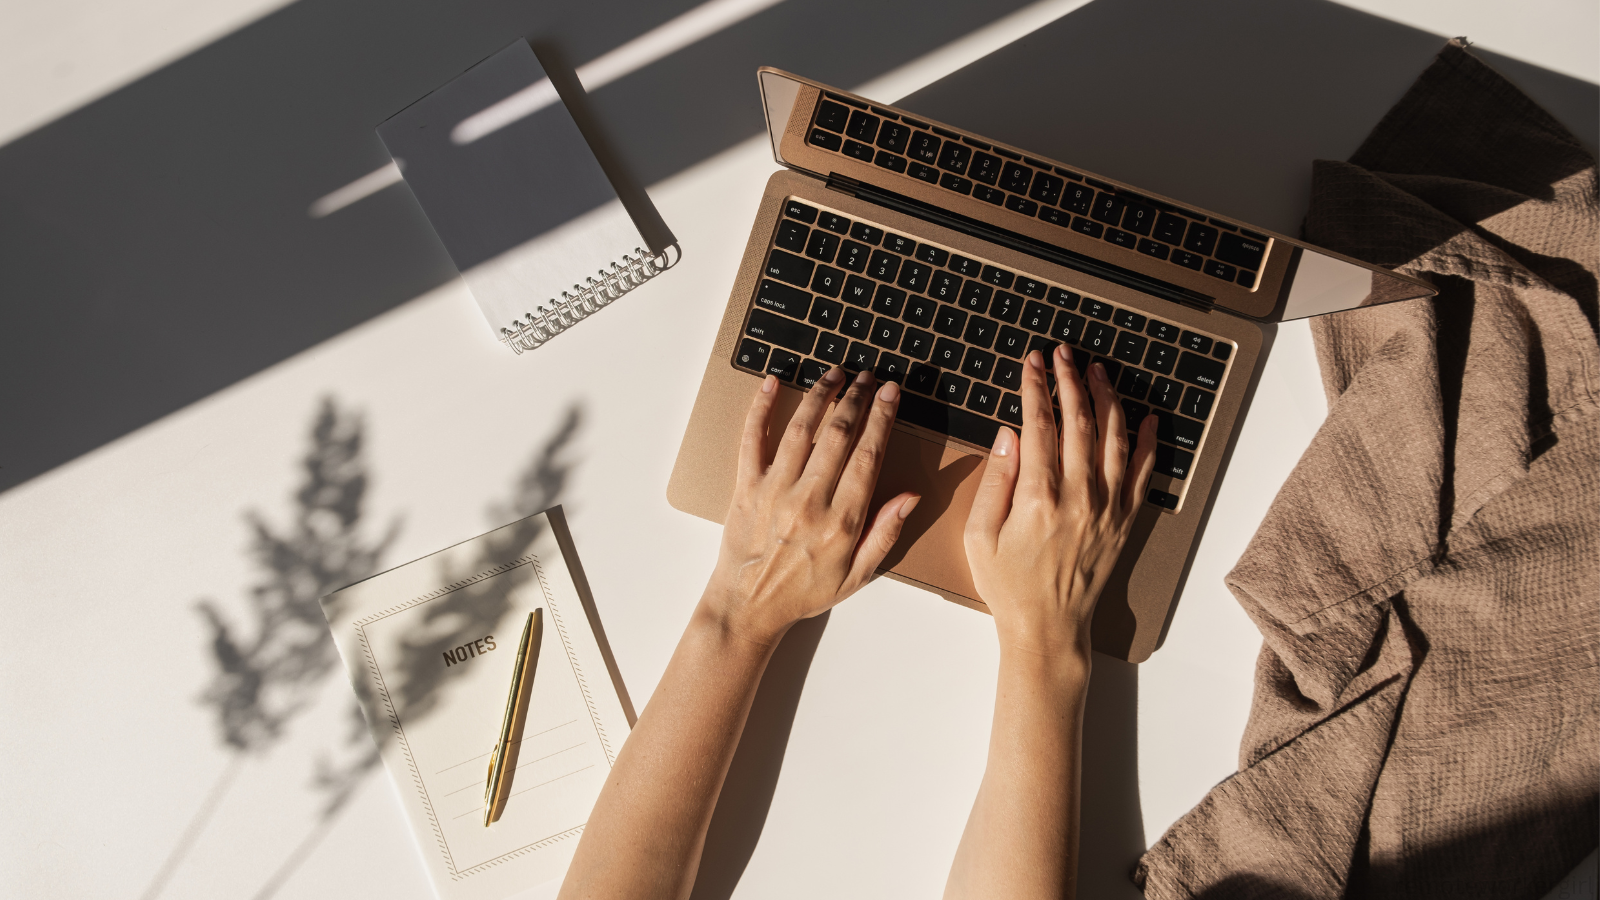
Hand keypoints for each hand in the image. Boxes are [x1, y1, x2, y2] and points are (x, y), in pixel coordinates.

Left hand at [704, 367, 920, 645]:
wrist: (749, 606)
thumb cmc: (805, 592)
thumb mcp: (858, 575)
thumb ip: (886, 533)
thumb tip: (910, 496)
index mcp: (841, 521)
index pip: (868, 455)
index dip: (881, 418)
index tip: (890, 393)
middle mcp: (808, 500)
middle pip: (838, 435)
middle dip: (856, 399)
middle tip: (868, 376)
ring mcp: (774, 490)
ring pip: (801, 429)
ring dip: (820, 395)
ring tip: (835, 373)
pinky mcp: (746, 487)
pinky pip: (753, 439)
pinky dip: (762, 408)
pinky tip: (773, 383)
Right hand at [963, 348, 1156, 663]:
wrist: (1048, 628)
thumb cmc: (1008, 586)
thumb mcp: (979, 536)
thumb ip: (995, 481)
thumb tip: (1009, 435)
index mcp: (1039, 498)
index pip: (1040, 426)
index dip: (1036, 388)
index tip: (1032, 363)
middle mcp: (1079, 497)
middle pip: (1080, 422)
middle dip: (1070, 380)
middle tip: (1063, 354)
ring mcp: (1108, 508)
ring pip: (1114, 438)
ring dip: (1107, 398)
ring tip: (1097, 371)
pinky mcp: (1124, 522)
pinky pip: (1142, 473)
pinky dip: (1147, 442)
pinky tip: (1145, 418)